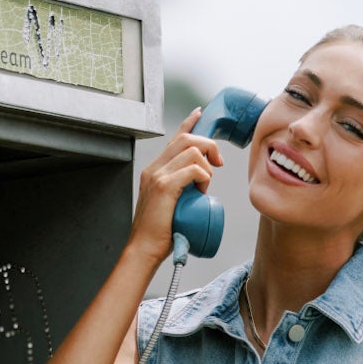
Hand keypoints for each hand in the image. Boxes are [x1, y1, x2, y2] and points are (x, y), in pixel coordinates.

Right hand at [128, 107, 224, 266]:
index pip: (175, 138)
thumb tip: (201, 187)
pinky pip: (192, 170)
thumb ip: (181, 190)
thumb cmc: (160, 234)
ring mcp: (157, 176)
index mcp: (155, 170)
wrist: (143, 249)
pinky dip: (203, 177)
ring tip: (204, 188)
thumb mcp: (171, 205)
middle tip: (218, 165)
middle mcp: (154, 168)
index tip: (200, 114)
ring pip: (191, 151)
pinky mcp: (164, 187)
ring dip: (207, 166)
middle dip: (209, 146)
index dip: (189, 123)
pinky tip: (202, 190)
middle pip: (186, 139)